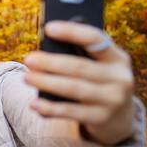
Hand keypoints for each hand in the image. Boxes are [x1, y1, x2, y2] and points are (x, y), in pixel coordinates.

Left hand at [24, 20, 134, 145]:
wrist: (119, 117)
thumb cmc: (98, 81)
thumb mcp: (99, 65)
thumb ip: (80, 54)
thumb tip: (46, 46)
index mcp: (118, 58)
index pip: (95, 39)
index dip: (71, 32)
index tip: (48, 28)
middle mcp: (120, 78)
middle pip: (79, 67)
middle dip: (50, 63)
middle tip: (28, 59)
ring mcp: (112, 100)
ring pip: (73, 89)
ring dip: (46, 83)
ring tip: (26, 77)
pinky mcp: (101, 118)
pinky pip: (71, 112)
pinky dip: (50, 108)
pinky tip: (34, 103)